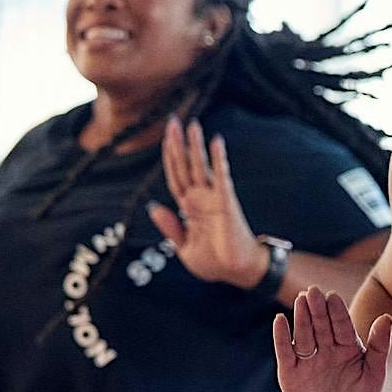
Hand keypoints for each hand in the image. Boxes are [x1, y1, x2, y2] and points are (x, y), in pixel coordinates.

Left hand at [148, 117, 266, 286]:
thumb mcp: (184, 248)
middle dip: (178, 143)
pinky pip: (221, 176)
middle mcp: (200, 199)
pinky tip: (216, 142)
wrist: (237, 272)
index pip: (175, 176)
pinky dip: (218, 159)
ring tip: (192, 124)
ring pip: (200, 166)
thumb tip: (154, 207)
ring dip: (195, 145)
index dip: (169, 157)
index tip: (166, 137)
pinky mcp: (226, 202)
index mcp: (189, 208)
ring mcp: (213, 198)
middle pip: (185, 165)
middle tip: (174, 119)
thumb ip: (170, 227)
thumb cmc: (215, 262)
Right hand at [273, 285, 391, 391]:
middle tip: (313, 291)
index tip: (333, 296)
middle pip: (320, 325)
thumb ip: (380, 345)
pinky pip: (285, 351)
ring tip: (300, 299)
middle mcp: (326, 348)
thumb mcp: (375, 373)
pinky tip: (280, 320)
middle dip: (317, 309)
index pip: (342, 325)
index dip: (337, 311)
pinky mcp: (289, 371)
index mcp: (347, 346)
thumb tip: (387, 317)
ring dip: (301, 317)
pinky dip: (281, 336)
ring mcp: (307, 358)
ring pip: (303, 334)